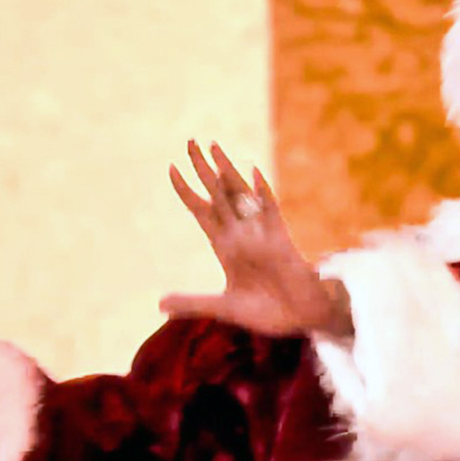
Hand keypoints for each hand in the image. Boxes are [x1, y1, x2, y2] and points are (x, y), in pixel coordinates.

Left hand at [162, 140, 352, 337]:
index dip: (186, 191)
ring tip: (213, 147)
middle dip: (203, 169)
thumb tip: (160, 305)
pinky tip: (253, 173)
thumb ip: (193, 302)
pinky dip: (262, 193)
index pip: (201, 211)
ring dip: (227, 172)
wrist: (299, 319)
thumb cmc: (266, 312)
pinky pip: (270, 211)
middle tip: (190, 142)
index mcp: (226, 248)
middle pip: (218, 195)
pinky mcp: (280, 241)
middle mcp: (241, 235)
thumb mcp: (223, 307)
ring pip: (240, 195)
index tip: (171, 168)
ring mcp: (260, 235)